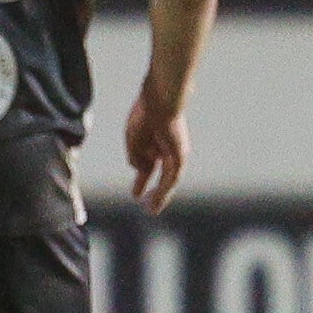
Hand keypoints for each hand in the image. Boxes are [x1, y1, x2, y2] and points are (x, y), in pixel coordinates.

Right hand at [126, 82, 188, 213]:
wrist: (161, 102)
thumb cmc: (146, 114)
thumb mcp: (133, 139)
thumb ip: (135, 156)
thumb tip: (140, 170)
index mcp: (154, 141)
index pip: (147, 164)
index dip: (141, 179)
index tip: (135, 194)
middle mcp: (165, 149)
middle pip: (159, 173)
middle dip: (151, 189)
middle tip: (144, 203)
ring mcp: (173, 154)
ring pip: (167, 180)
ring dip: (159, 196)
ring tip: (151, 210)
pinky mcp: (179, 157)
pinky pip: (171, 178)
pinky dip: (163, 190)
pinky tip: (155, 199)